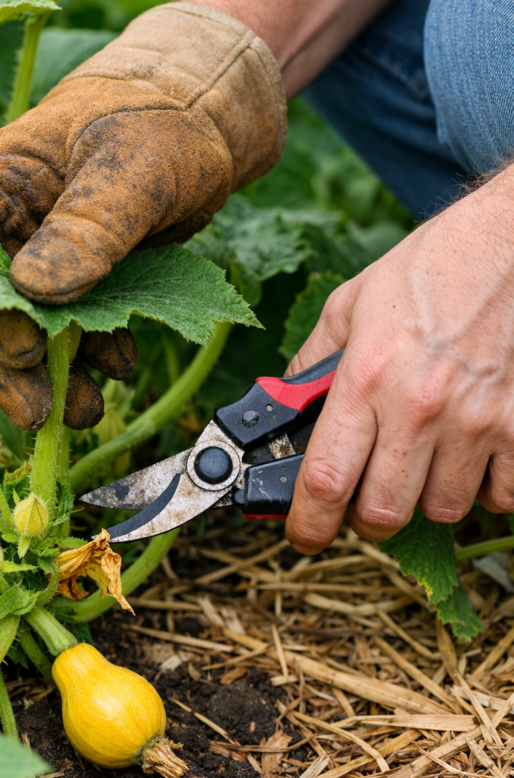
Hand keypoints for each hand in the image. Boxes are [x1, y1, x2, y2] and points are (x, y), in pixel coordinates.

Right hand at [0, 3, 283, 427]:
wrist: (206, 119)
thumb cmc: (162, 119)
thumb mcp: (132, 165)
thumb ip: (89, 225)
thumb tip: (35, 290)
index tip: (29, 354)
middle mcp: (8, 225)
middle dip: (12, 368)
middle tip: (42, 417)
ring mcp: (44, 253)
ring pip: (32, 326)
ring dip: (56, 374)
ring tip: (85, 412)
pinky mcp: (81, 274)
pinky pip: (75, 325)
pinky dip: (93, 353)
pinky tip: (119, 369)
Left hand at [284, 163, 513, 552]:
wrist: (506, 243)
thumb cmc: (426, 271)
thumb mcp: (349, 307)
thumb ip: (314, 364)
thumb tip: (284, 406)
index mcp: (367, 377)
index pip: (326, 478)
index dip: (308, 523)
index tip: (303, 535)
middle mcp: (420, 407)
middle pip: (383, 512)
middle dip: (366, 517)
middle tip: (366, 494)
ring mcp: (476, 421)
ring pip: (442, 510)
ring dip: (425, 498)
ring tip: (423, 459)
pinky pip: (500, 497)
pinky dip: (483, 489)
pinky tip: (470, 456)